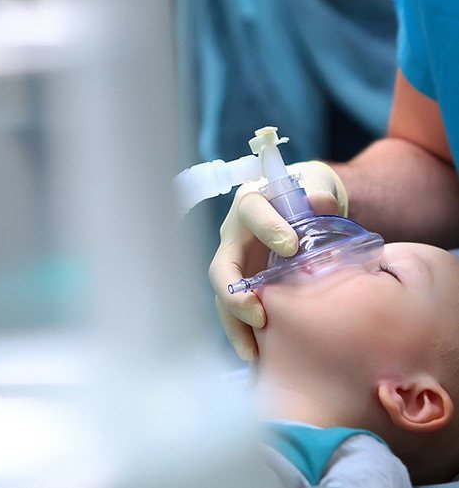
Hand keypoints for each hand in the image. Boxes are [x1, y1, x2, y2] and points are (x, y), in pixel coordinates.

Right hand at [209, 161, 347, 361]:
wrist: (307, 213)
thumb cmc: (309, 194)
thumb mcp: (316, 184)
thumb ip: (317, 191)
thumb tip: (319, 202)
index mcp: (251, 204)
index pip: (250, 211)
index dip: (267, 227)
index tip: (291, 246)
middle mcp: (235, 236)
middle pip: (222, 265)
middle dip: (235, 291)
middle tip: (258, 313)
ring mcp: (237, 264)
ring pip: (224, 295)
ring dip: (235, 323)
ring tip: (253, 351)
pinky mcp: (244, 286)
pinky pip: (235, 312)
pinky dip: (243, 334)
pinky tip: (256, 357)